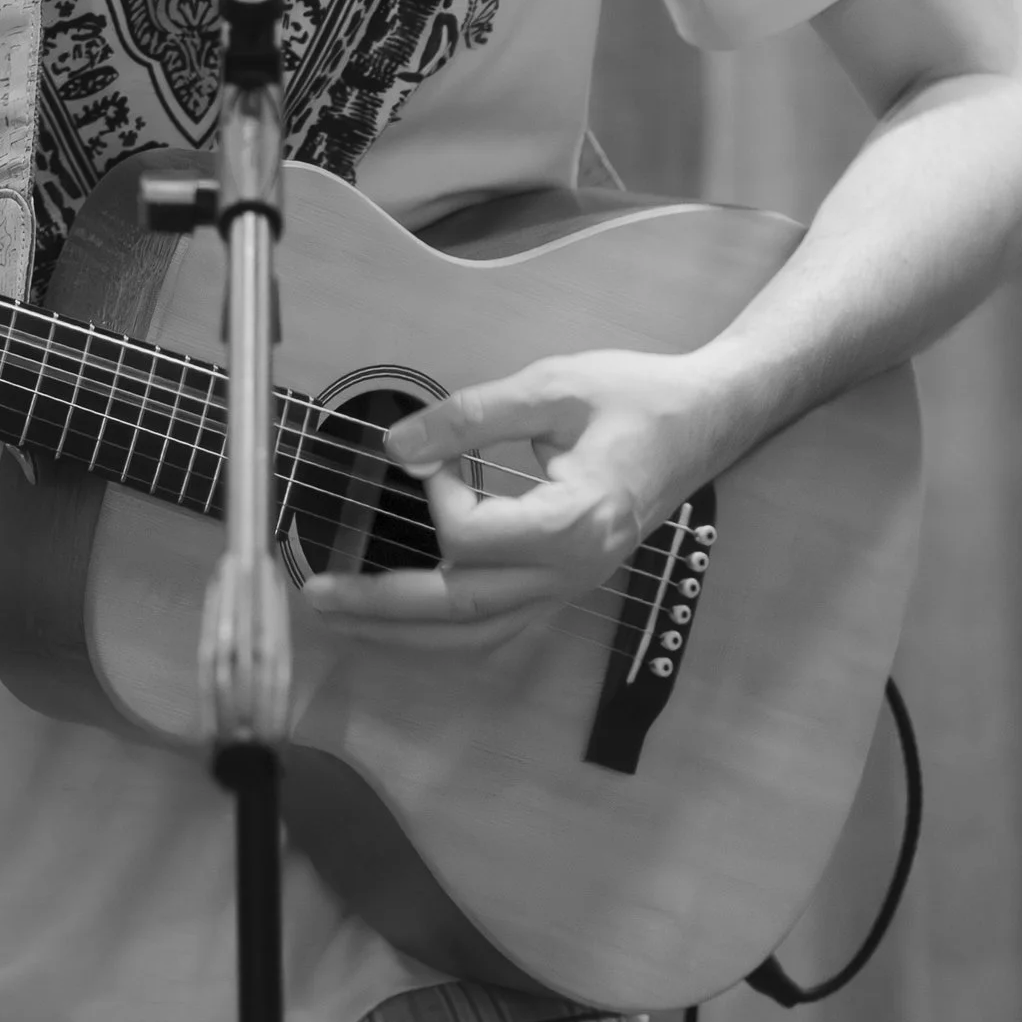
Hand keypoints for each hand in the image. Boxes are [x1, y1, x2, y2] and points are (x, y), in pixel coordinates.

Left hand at [295, 349, 728, 669]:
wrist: (707, 420)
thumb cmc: (637, 397)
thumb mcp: (553, 386)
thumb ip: (471, 416)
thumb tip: (396, 445)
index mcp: (576, 521)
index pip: (473, 538)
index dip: (436, 494)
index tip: (433, 451)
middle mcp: (572, 571)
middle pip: (461, 608)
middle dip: (380, 606)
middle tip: (315, 594)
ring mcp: (570, 587)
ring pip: (476, 635)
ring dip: (403, 634)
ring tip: (343, 621)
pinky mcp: (564, 585)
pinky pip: (496, 627)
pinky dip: (442, 632)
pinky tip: (401, 622)